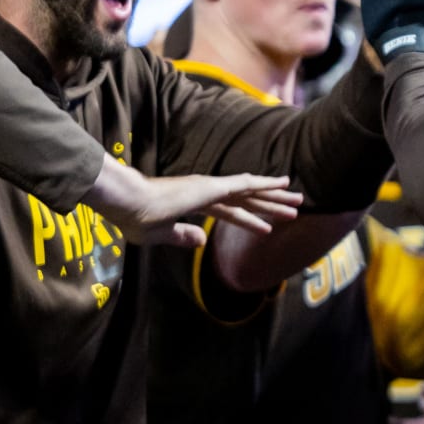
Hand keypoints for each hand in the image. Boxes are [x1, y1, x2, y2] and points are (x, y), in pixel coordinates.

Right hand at [84, 157, 301, 246]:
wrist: (124, 204)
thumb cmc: (134, 219)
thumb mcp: (161, 234)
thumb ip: (183, 236)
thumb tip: (202, 241)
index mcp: (192, 203)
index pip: (229, 212)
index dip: (250, 219)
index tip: (268, 227)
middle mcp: (205, 192)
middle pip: (246, 200)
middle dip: (271, 205)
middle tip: (295, 208)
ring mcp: (208, 188)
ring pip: (251, 192)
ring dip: (276, 197)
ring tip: (299, 201)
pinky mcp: (210, 187)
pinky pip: (243, 184)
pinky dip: (264, 183)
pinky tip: (282, 183)